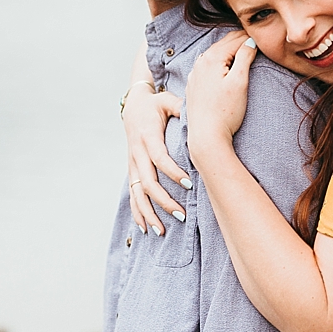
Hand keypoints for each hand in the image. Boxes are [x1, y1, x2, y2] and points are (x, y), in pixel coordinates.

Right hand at [122, 84, 186, 235]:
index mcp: (147, 136)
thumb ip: (182, 108)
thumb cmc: (155, 103)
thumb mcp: (168, 101)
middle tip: (182, 214)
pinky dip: (137, 213)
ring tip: (162, 231)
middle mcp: (137, 153)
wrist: (133, 105)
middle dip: (164, 201)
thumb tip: (200, 113)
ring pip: (138, 194)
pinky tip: (145, 229)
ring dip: (149, 213)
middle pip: (148, 182)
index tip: (189, 184)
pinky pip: (132, 195)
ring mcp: (133, 164)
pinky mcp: (132, 171)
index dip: (173, 172)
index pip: (159, 158)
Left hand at [185, 33, 256, 166]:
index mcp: (212, 58)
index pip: (236, 39)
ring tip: (245, 50)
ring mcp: (195, 74)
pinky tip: (226, 66)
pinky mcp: (193, 85)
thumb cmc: (226, 112)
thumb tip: (251, 42)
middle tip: (258, 41)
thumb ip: (245, 57)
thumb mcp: (240, 82)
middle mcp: (200, 62)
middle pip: (224, 43)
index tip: (266, 38)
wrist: (206, 136)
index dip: (253, 38)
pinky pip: (208, 66)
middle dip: (241, 40)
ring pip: (215, 53)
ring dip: (230, 50)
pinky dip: (219, 62)